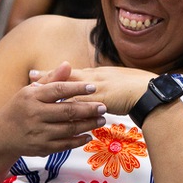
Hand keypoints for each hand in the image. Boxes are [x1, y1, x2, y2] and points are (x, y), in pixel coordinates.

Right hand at [0, 62, 106, 156]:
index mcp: (31, 97)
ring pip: (68, 129)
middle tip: (103, 106)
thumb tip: (68, 64)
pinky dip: (79, 140)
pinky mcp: (42, 148)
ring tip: (101, 119)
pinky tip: (89, 134)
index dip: (76, 88)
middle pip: (66, 111)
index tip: (93, 87)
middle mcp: (34, 115)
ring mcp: (38, 133)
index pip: (57, 90)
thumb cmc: (20, 108)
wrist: (2, 135)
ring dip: (88, 124)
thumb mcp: (31, 90)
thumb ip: (51, 78)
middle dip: (88, 109)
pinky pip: (65, 144)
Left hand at [30, 62, 154, 115]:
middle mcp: (96, 78)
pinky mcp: (103, 99)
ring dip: (54, 91)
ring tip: (36, 94)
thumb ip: (105, 87)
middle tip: (30, 77)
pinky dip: (69, 105)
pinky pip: (82, 103)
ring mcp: (99, 88)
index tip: (39, 71)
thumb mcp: (118, 85)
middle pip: (68, 77)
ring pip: (71, 88)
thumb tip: (95, 91)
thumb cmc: (139, 90)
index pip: (73, 72)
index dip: (56, 72)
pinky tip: (56, 110)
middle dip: (49, 78)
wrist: (152, 93)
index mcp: (99, 74)